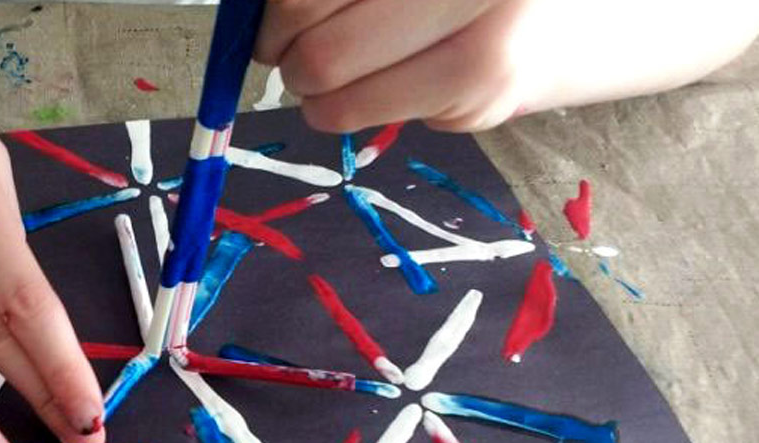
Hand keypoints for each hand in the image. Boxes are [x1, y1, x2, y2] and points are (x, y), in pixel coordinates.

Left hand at [255, 0, 758, 132]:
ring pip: (337, 95)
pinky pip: (383, 113)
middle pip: (314, 41)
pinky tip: (395, 82)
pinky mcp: (489, 97)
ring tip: (326, 77)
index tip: (269, 21)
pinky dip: (365, 107)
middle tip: (286, 50)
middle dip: (283, 55)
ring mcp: (478, 42)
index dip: (271, 13)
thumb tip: (269, 15)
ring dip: (316, 96)